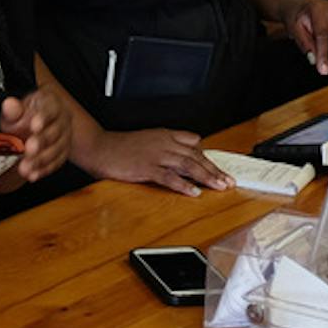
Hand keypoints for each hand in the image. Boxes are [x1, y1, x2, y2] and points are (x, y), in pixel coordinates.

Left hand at [0, 90, 68, 182]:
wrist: (33, 127)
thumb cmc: (23, 117)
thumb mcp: (15, 111)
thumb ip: (13, 110)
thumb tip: (9, 104)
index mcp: (51, 104)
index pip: (50, 109)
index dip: (43, 117)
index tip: (34, 125)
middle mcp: (62, 120)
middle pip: (56, 131)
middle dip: (42, 141)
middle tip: (29, 149)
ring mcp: (65, 137)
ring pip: (57, 149)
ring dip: (41, 160)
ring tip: (25, 167)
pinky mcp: (63, 153)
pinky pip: (56, 162)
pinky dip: (44, 170)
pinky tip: (33, 175)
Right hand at [82, 127, 231, 196]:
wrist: (99, 147)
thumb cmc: (120, 146)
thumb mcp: (147, 139)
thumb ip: (165, 143)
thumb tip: (183, 151)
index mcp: (164, 135)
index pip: (193, 143)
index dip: (208, 157)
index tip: (220, 169)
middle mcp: (163, 143)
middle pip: (195, 156)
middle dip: (213, 169)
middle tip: (228, 181)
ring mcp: (155, 155)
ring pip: (187, 165)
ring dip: (206, 176)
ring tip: (219, 187)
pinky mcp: (146, 167)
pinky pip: (169, 177)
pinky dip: (183, 185)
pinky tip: (194, 192)